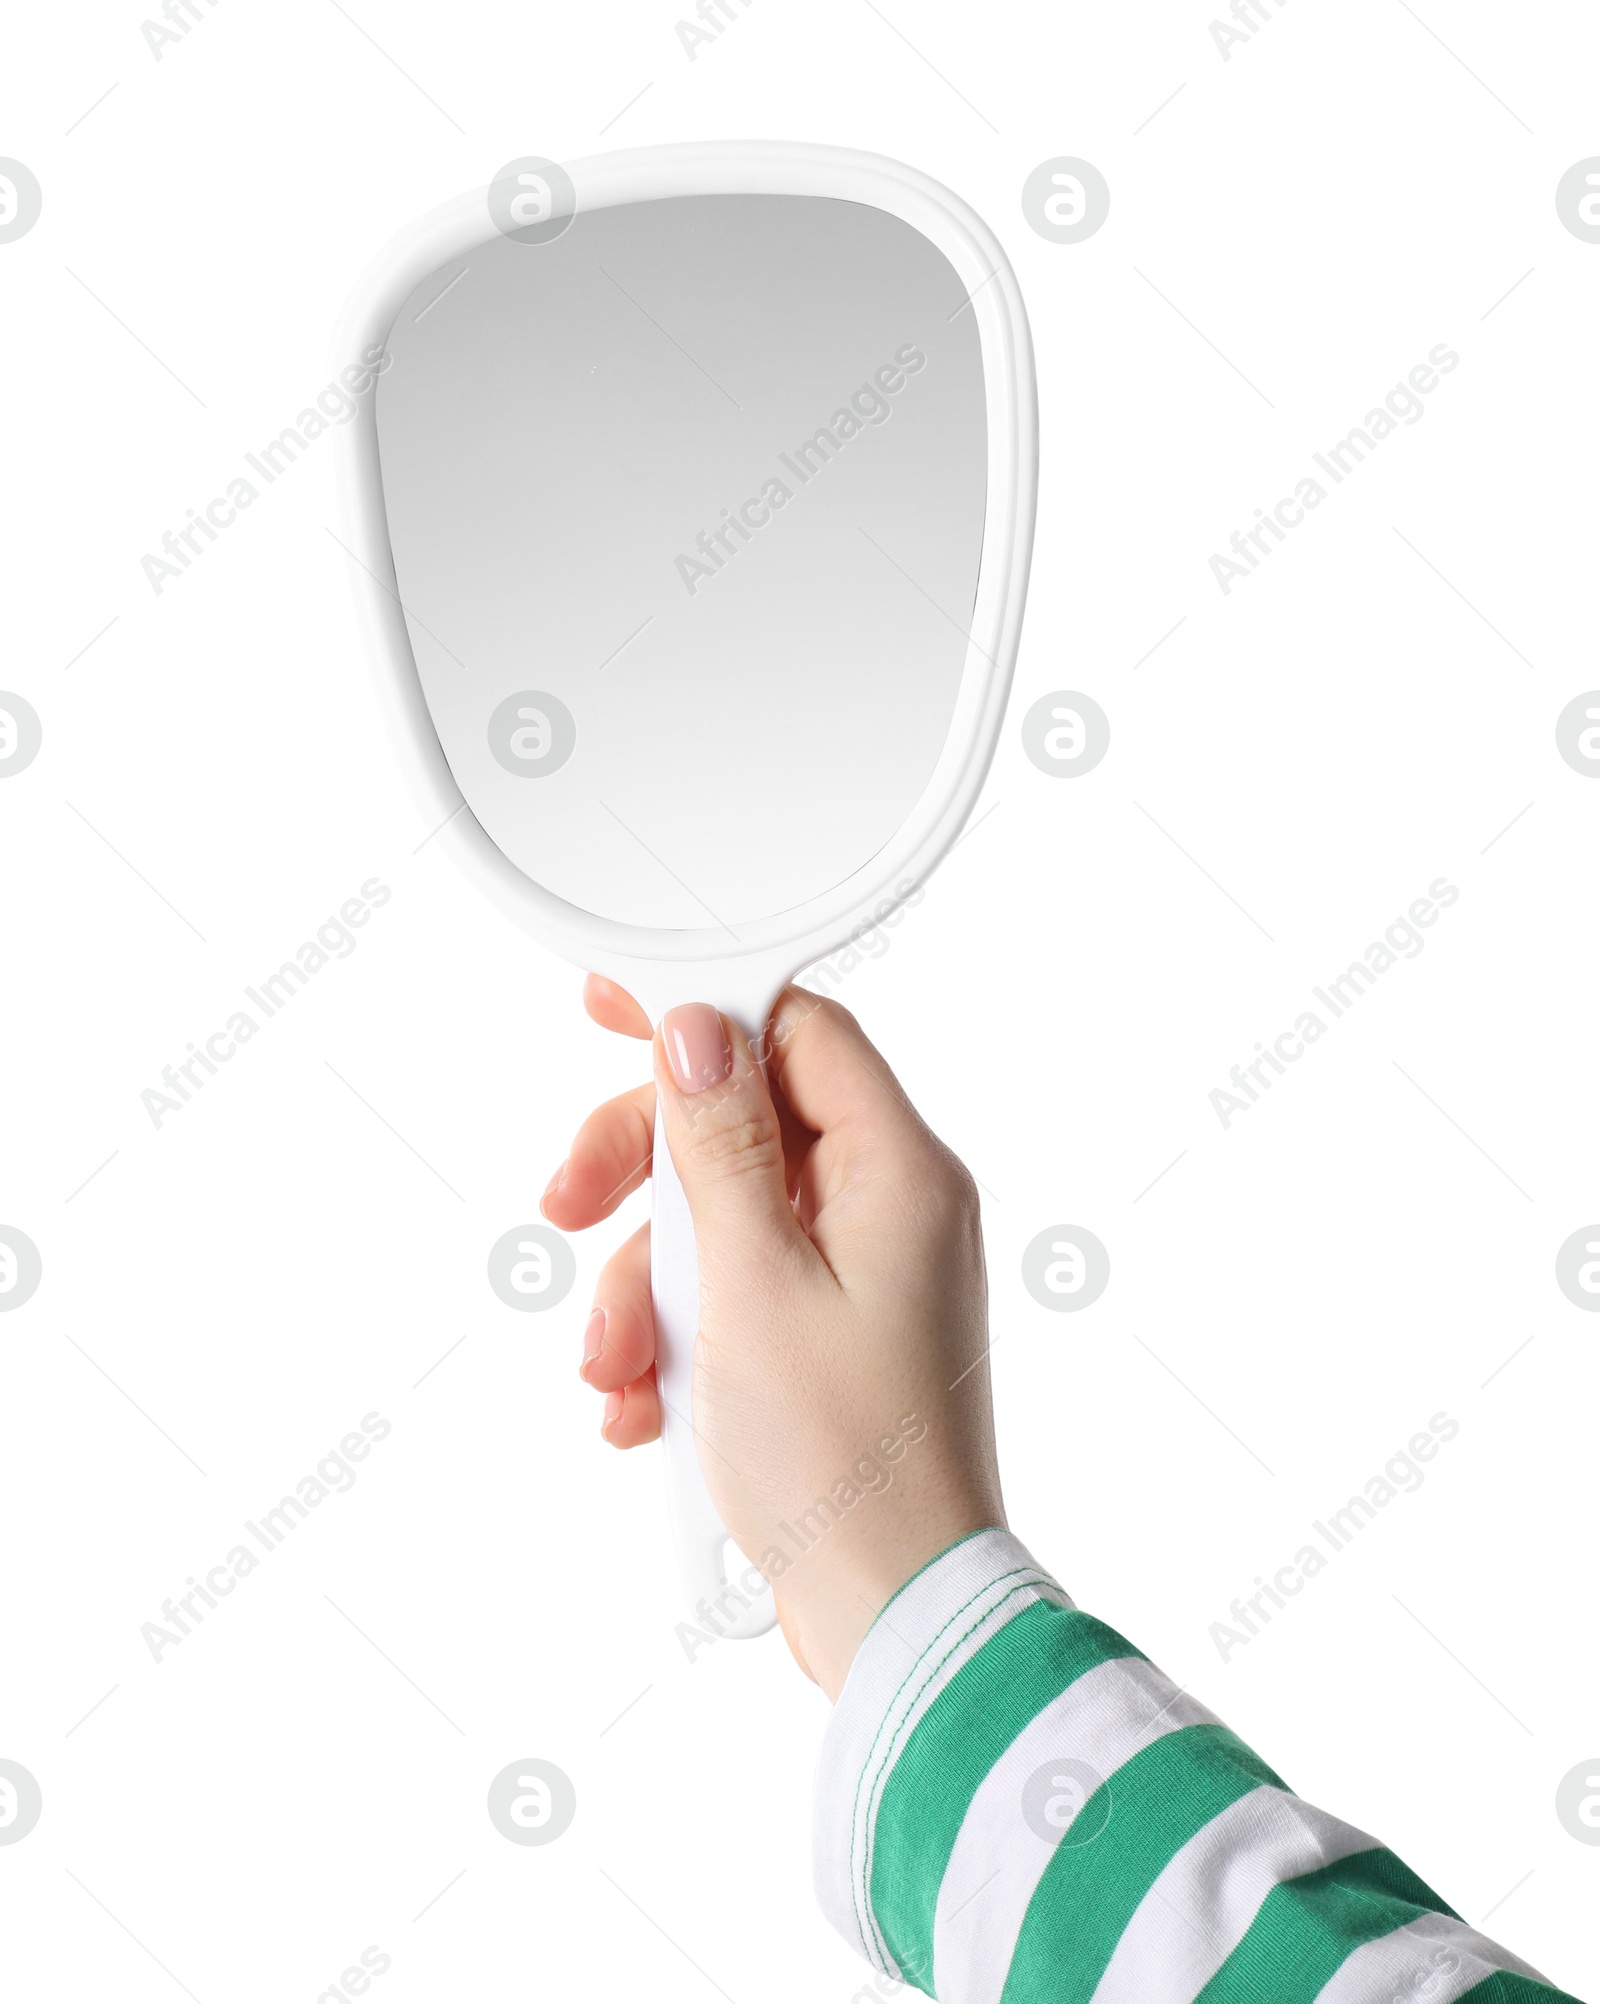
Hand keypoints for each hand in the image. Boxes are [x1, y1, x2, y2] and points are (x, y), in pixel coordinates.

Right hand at [542, 980, 1005, 1697]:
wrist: (891, 1614)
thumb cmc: (844, 1461)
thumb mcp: (750, 1283)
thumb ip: (718, 1145)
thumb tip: (697, 1029)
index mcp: (898, 1171)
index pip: (795, 1031)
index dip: (698, 1012)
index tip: (609, 1007)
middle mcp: (889, 1208)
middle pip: (741, 1125)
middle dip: (642, 1172)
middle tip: (565, 1206)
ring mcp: (859, 1275)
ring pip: (720, 1219)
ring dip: (644, 1283)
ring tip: (612, 1367)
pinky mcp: (828, 1337)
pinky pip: (732, 1293)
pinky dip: (675, 1337)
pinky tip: (642, 1405)